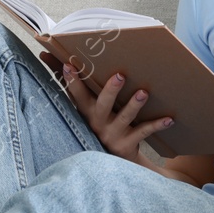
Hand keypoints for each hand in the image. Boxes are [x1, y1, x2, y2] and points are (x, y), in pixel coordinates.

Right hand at [40, 51, 173, 166]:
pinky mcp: (128, 144)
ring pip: (124, 118)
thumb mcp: (83, 103)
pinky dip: (157, 124)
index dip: (71, 81)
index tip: (69, 66)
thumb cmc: (98, 121)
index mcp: (85, 111)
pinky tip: (170, 118)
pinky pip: (143, 132)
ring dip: (134, 105)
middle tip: (120, 75)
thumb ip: (65, 80)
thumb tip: (43, 52)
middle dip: (110, 91)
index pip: (75, 94)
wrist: (115, 160)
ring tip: (143, 92)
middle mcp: (96, 123)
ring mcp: (112, 134)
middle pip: (102, 105)